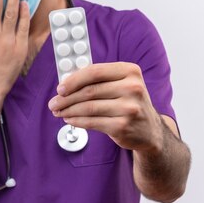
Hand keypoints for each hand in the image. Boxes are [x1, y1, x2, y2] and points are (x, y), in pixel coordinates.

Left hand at [47, 62, 163, 151]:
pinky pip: (92, 122)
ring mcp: (129, 108)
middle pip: (90, 91)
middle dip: (66, 98)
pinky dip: (77, 121)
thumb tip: (66, 83)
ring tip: (58, 112)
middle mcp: (132, 88)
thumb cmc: (129, 103)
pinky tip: (70, 119)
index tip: (60, 88)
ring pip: (88, 107)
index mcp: (130, 71)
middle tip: (53, 103)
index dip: (73, 79)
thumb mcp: (122, 84)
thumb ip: (99, 80)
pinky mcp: (123, 126)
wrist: (150, 131)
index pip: (95, 71)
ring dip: (68, 110)